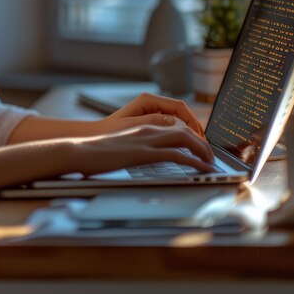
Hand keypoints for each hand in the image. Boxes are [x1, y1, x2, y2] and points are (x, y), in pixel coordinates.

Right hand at [71, 124, 214, 175]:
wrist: (82, 149)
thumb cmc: (96, 150)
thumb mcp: (120, 144)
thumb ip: (134, 146)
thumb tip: (142, 155)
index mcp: (141, 126)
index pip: (174, 124)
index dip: (190, 134)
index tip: (198, 147)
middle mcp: (147, 128)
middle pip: (184, 129)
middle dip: (201, 142)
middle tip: (209, 156)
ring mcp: (147, 139)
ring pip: (186, 138)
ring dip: (203, 150)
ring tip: (211, 163)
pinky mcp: (145, 152)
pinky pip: (178, 154)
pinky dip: (195, 161)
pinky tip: (203, 169)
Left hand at [97, 93, 204, 137]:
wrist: (97, 135)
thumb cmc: (111, 131)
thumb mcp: (133, 126)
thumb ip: (154, 122)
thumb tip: (175, 122)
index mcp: (148, 99)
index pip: (179, 106)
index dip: (192, 121)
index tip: (200, 136)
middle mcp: (151, 101)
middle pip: (181, 112)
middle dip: (194, 127)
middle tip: (203, 145)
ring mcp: (151, 109)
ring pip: (177, 118)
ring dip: (188, 131)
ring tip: (197, 147)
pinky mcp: (150, 118)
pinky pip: (170, 124)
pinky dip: (180, 133)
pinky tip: (184, 146)